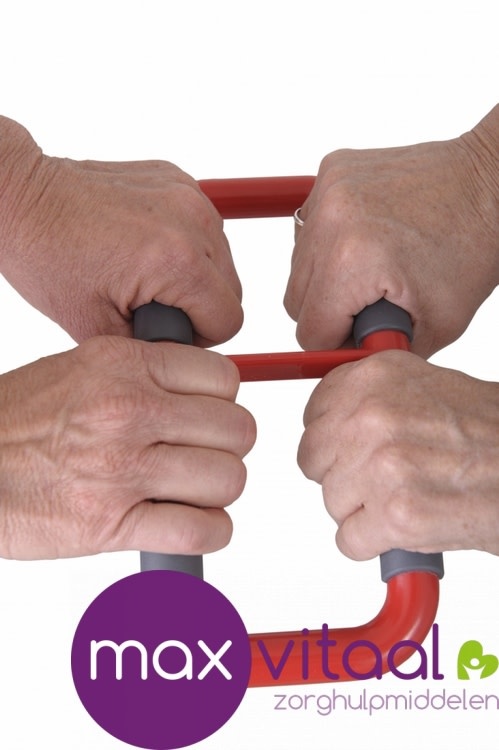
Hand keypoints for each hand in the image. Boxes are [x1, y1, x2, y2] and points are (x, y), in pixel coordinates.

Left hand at [0, 117, 241, 346]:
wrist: (24, 199)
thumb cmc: (47, 256)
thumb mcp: (95, 326)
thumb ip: (152, 348)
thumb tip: (181, 355)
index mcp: (177, 260)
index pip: (228, 320)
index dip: (200, 337)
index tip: (166, 330)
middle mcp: (192, 221)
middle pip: (232, 290)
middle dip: (199, 306)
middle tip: (152, 305)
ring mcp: (188, 194)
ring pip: (223, 259)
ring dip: (195, 275)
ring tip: (146, 275)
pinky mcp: (180, 180)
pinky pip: (204, 229)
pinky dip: (185, 244)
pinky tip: (146, 248)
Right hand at [0, 338, 255, 559]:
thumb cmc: (18, 421)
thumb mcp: (81, 369)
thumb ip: (145, 374)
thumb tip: (207, 393)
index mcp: (123, 365)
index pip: (224, 377)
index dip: (222, 401)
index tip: (209, 415)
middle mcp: (128, 411)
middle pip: (237, 429)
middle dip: (227, 446)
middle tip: (203, 454)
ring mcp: (123, 469)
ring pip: (228, 478)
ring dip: (218, 490)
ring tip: (191, 489)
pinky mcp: (113, 524)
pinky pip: (203, 529)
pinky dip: (209, 531)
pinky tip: (189, 522)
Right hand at [284, 106, 498, 357]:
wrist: (490, 183)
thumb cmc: (472, 249)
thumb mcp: (435, 326)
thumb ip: (378, 352)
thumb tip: (341, 364)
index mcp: (351, 261)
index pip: (310, 331)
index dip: (338, 342)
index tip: (363, 331)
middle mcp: (330, 220)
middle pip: (296, 300)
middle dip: (331, 310)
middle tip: (374, 300)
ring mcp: (327, 189)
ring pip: (298, 265)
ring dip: (328, 276)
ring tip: (375, 267)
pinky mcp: (330, 171)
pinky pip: (309, 228)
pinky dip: (331, 241)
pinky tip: (369, 239)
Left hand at [297, 350, 498, 558]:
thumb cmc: (489, 432)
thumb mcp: (426, 386)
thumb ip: (374, 397)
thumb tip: (331, 418)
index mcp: (375, 377)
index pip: (314, 413)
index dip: (334, 437)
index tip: (352, 447)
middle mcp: (372, 416)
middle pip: (314, 460)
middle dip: (344, 474)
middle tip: (383, 478)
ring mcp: (382, 466)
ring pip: (331, 502)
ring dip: (363, 509)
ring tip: (409, 496)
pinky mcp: (396, 515)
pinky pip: (348, 541)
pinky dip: (374, 543)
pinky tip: (406, 525)